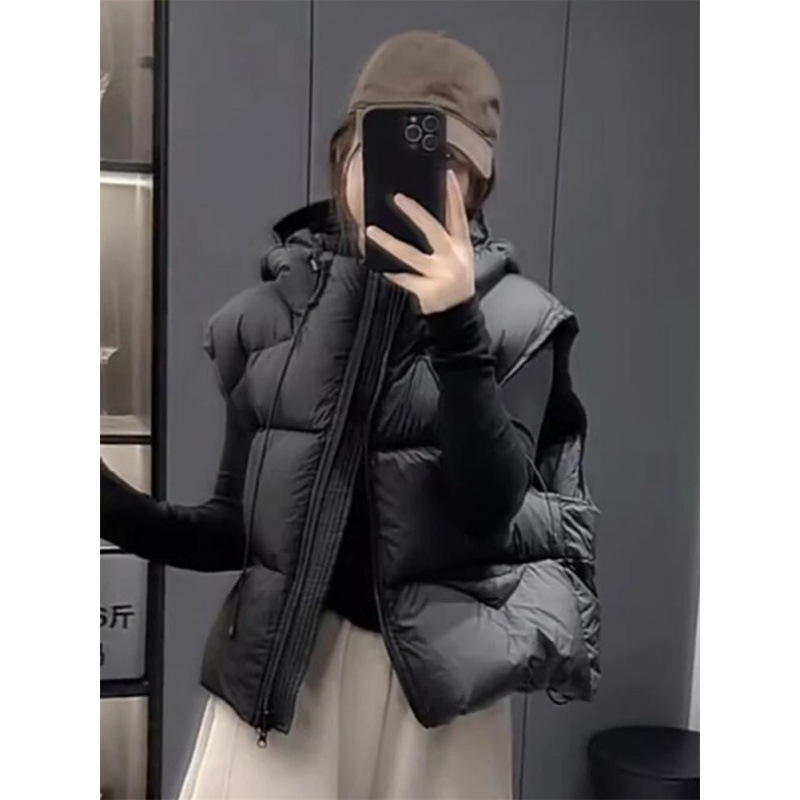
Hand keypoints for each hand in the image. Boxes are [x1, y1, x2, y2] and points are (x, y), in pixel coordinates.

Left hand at [365, 169, 474, 314]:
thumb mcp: (460, 258)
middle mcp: (452, 260)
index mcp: (462, 248)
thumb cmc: (454, 282)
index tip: (445, 175)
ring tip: (370, 231)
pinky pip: (404, 278)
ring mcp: (439, 276)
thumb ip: (447, 238)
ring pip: (410, 255)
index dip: (454, 195)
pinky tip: (378, 265)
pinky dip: (392, 272)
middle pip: (433, 231)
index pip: (459, 216)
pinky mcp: (427, 292)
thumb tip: (423, 213)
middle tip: (397, 197)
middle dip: (415, 213)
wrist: (457, 315)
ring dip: (388, 242)